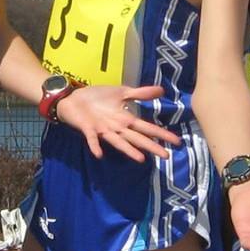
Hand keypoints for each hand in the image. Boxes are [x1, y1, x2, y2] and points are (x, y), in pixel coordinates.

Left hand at [56, 83, 180, 160]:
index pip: (147, 127)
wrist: (73, 97)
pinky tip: (99, 154)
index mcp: (125, 119)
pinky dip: (95, 146)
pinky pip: (92, 139)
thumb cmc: (97, 97)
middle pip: (137, 138)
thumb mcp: (121, 92)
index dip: (161, 134)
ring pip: (119, 142)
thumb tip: (162, 90)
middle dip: (151, 146)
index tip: (176, 141)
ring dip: (129, 150)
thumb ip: (140, 93)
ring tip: (141, 159)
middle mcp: (117, 127)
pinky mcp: (88, 129)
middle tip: (165, 156)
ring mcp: (103, 130)